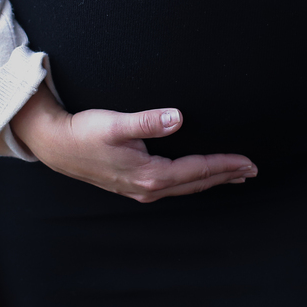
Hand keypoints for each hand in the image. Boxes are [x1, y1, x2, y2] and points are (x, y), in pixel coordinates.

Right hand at [9, 89, 257, 202]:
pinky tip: (195, 178)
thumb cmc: (84, 132)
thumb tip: (177, 117)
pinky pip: (173, 187)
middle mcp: (148, 187)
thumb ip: (147, 121)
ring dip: (210, 180)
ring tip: (233, 175)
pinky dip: (192, 182)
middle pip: (196, 183)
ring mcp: (140, 189)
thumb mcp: (115, 123)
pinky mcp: (132, 184)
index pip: (197, 170)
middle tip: (252, 170)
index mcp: (150, 174)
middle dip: (225, 175)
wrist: (55, 145)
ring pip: (185, 187)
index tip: (248, 161)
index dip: (224, 165)